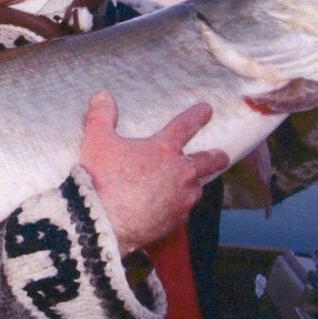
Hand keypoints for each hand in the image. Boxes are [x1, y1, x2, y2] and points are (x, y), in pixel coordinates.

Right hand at [79, 91, 228, 253]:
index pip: (186, 126)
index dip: (198, 115)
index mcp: (164, 149)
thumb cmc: (100, 179)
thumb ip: (101, 117)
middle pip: (209, 161)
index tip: (207, 110)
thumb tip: (102, 96)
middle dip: (216, 157)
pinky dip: (175, 208)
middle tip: (221, 155)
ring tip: (186, 186)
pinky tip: (165, 209)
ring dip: (192, 185)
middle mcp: (181, 173)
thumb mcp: (96, 142)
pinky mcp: (175, 222)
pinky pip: (181, 212)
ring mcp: (181, 199)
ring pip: (196, 189)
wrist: (103, 222)